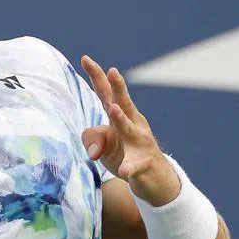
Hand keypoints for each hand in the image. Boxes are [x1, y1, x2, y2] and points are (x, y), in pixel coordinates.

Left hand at [80, 56, 180, 205]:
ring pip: (130, 129)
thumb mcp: (103, 144)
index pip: (106, 93)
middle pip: (123, 103)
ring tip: (112, 109)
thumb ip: (91, 138)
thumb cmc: (125, 154)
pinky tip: (124, 171)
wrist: (153, 179)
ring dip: (120, 119)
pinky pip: (135, 165)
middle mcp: (133, 124)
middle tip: (113, 71)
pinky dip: (129, 167)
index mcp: (120, 116)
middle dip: (118, 87)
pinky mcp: (144, 164)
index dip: (97, 77)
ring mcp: (140, 143)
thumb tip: (93, 151)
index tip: (85, 58)